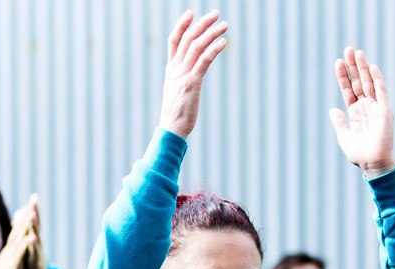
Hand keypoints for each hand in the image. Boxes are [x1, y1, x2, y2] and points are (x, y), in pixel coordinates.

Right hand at [0, 214, 33, 268]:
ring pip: (19, 239)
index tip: (27, 209)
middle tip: (31, 204)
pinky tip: (32, 236)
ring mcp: (10, 258)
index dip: (21, 221)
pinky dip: (26, 244)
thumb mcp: (6, 266)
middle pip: (17, 232)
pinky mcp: (13, 266)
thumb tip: (10, 251)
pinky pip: (21, 253)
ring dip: (25, 227)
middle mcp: (9, 252)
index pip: (15, 233)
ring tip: (32, 214)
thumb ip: (9, 257)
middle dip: (24, 218)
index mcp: (8, 252)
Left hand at [17, 195, 47, 268]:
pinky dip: (33, 244)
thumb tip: (22, 213)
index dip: (33, 209)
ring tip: (32, 215)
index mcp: (33, 236)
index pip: (33, 220)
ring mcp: (37, 249)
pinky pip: (34, 251)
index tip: (34, 196)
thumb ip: (25, 228)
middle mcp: (36, 240)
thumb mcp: (28, 242)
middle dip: (35, 212)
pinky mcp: (35, 259)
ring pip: (35, 235)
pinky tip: (32, 237)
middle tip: (35, 200)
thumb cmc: (32, 259)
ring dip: (34, 225)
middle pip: (36, 224)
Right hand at [158, 10, 228, 139]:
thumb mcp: (176, 91)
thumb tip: (192, 75)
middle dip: (202, 24)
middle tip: (216, 13)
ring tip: (224, 26)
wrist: (171, 128)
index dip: (181, 25)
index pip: (174, 40)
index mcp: (171, 69)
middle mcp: (175, 69)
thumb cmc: (176, 113)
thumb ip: (182, 78)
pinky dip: (214, 49)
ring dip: (211, 33)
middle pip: (188, 39)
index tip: (190, 13)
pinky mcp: (192, 83)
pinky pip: (204, 60)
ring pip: (196, 46)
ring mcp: (183, 75)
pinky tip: (223, 43)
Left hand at [328, 48, 394, 177]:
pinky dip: (377, 79)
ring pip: (368, 82)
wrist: (372, 163)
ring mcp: (376, 107)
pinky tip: (371, 67)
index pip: (349, 90)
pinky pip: (381, 91)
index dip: (343, 77)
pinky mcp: (385, 110)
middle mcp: (366, 107)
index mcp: (356, 112)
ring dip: (363, 67)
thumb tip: (333, 109)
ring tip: (357, 52)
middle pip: (358, 82)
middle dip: (353, 66)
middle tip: (348, 49)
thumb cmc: (359, 153)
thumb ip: (339, 122)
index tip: (338, 63)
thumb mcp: (344, 136)